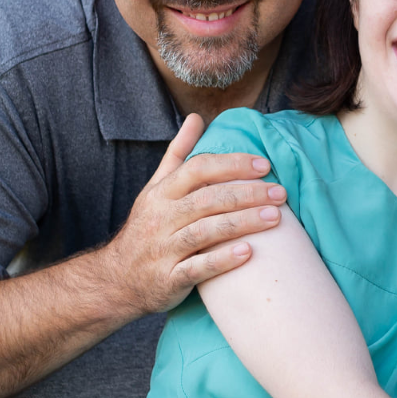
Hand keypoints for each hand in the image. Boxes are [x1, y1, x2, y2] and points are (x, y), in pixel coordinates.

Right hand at [97, 114, 286, 313]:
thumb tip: (196, 117)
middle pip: (206, 199)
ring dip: (242, 223)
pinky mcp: (168, 279)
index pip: (198, 169)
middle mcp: (161, 218)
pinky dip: (222, 260)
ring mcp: (163, 249)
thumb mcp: (155, 188)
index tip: (264, 165)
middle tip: (280, 192)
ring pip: (205, 231)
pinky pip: (197, 269)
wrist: (116, 280)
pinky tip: (248, 252)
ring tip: (275, 217)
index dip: (232, 164)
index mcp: (161, 193)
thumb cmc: (147, 228)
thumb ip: (178, 154)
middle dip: (246, 193)